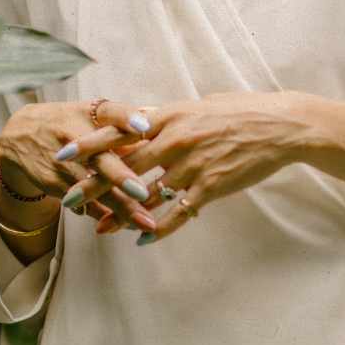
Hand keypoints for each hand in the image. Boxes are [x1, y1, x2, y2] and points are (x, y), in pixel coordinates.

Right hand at [0, 102, 159, 235]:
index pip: (110, 112)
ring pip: (94, 189)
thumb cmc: (69, 122)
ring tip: (145, 223)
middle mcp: (75, 136)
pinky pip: (83, 203)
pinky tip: (124, 226)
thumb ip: (124, 119)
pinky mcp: (54, 184)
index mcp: (90, 113)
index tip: (145, 128)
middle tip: (142, 192)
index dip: (126, 119)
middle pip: (100, 158)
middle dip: (120, 176)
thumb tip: (159, 120)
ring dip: (120, 208)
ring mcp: (63, 163)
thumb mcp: (90, 112)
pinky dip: (104, 216)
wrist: (19, 136)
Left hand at [54, 92, 306, 242]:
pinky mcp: (211, 187)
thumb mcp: (198, 105)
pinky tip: (142, 239)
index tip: (62, 154)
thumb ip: (167, 115)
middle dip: (93, 185)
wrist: (281, 126)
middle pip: (125, 166)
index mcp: (170, 116)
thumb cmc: (241, 111)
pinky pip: (178, 213)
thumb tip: (141, 117)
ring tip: (100, 229)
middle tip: (68, 199)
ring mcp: (193, 165)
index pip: (120, 131)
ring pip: (148, 194)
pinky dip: (159, 228)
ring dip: (121, 214)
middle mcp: (176, 140)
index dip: (89, 143)